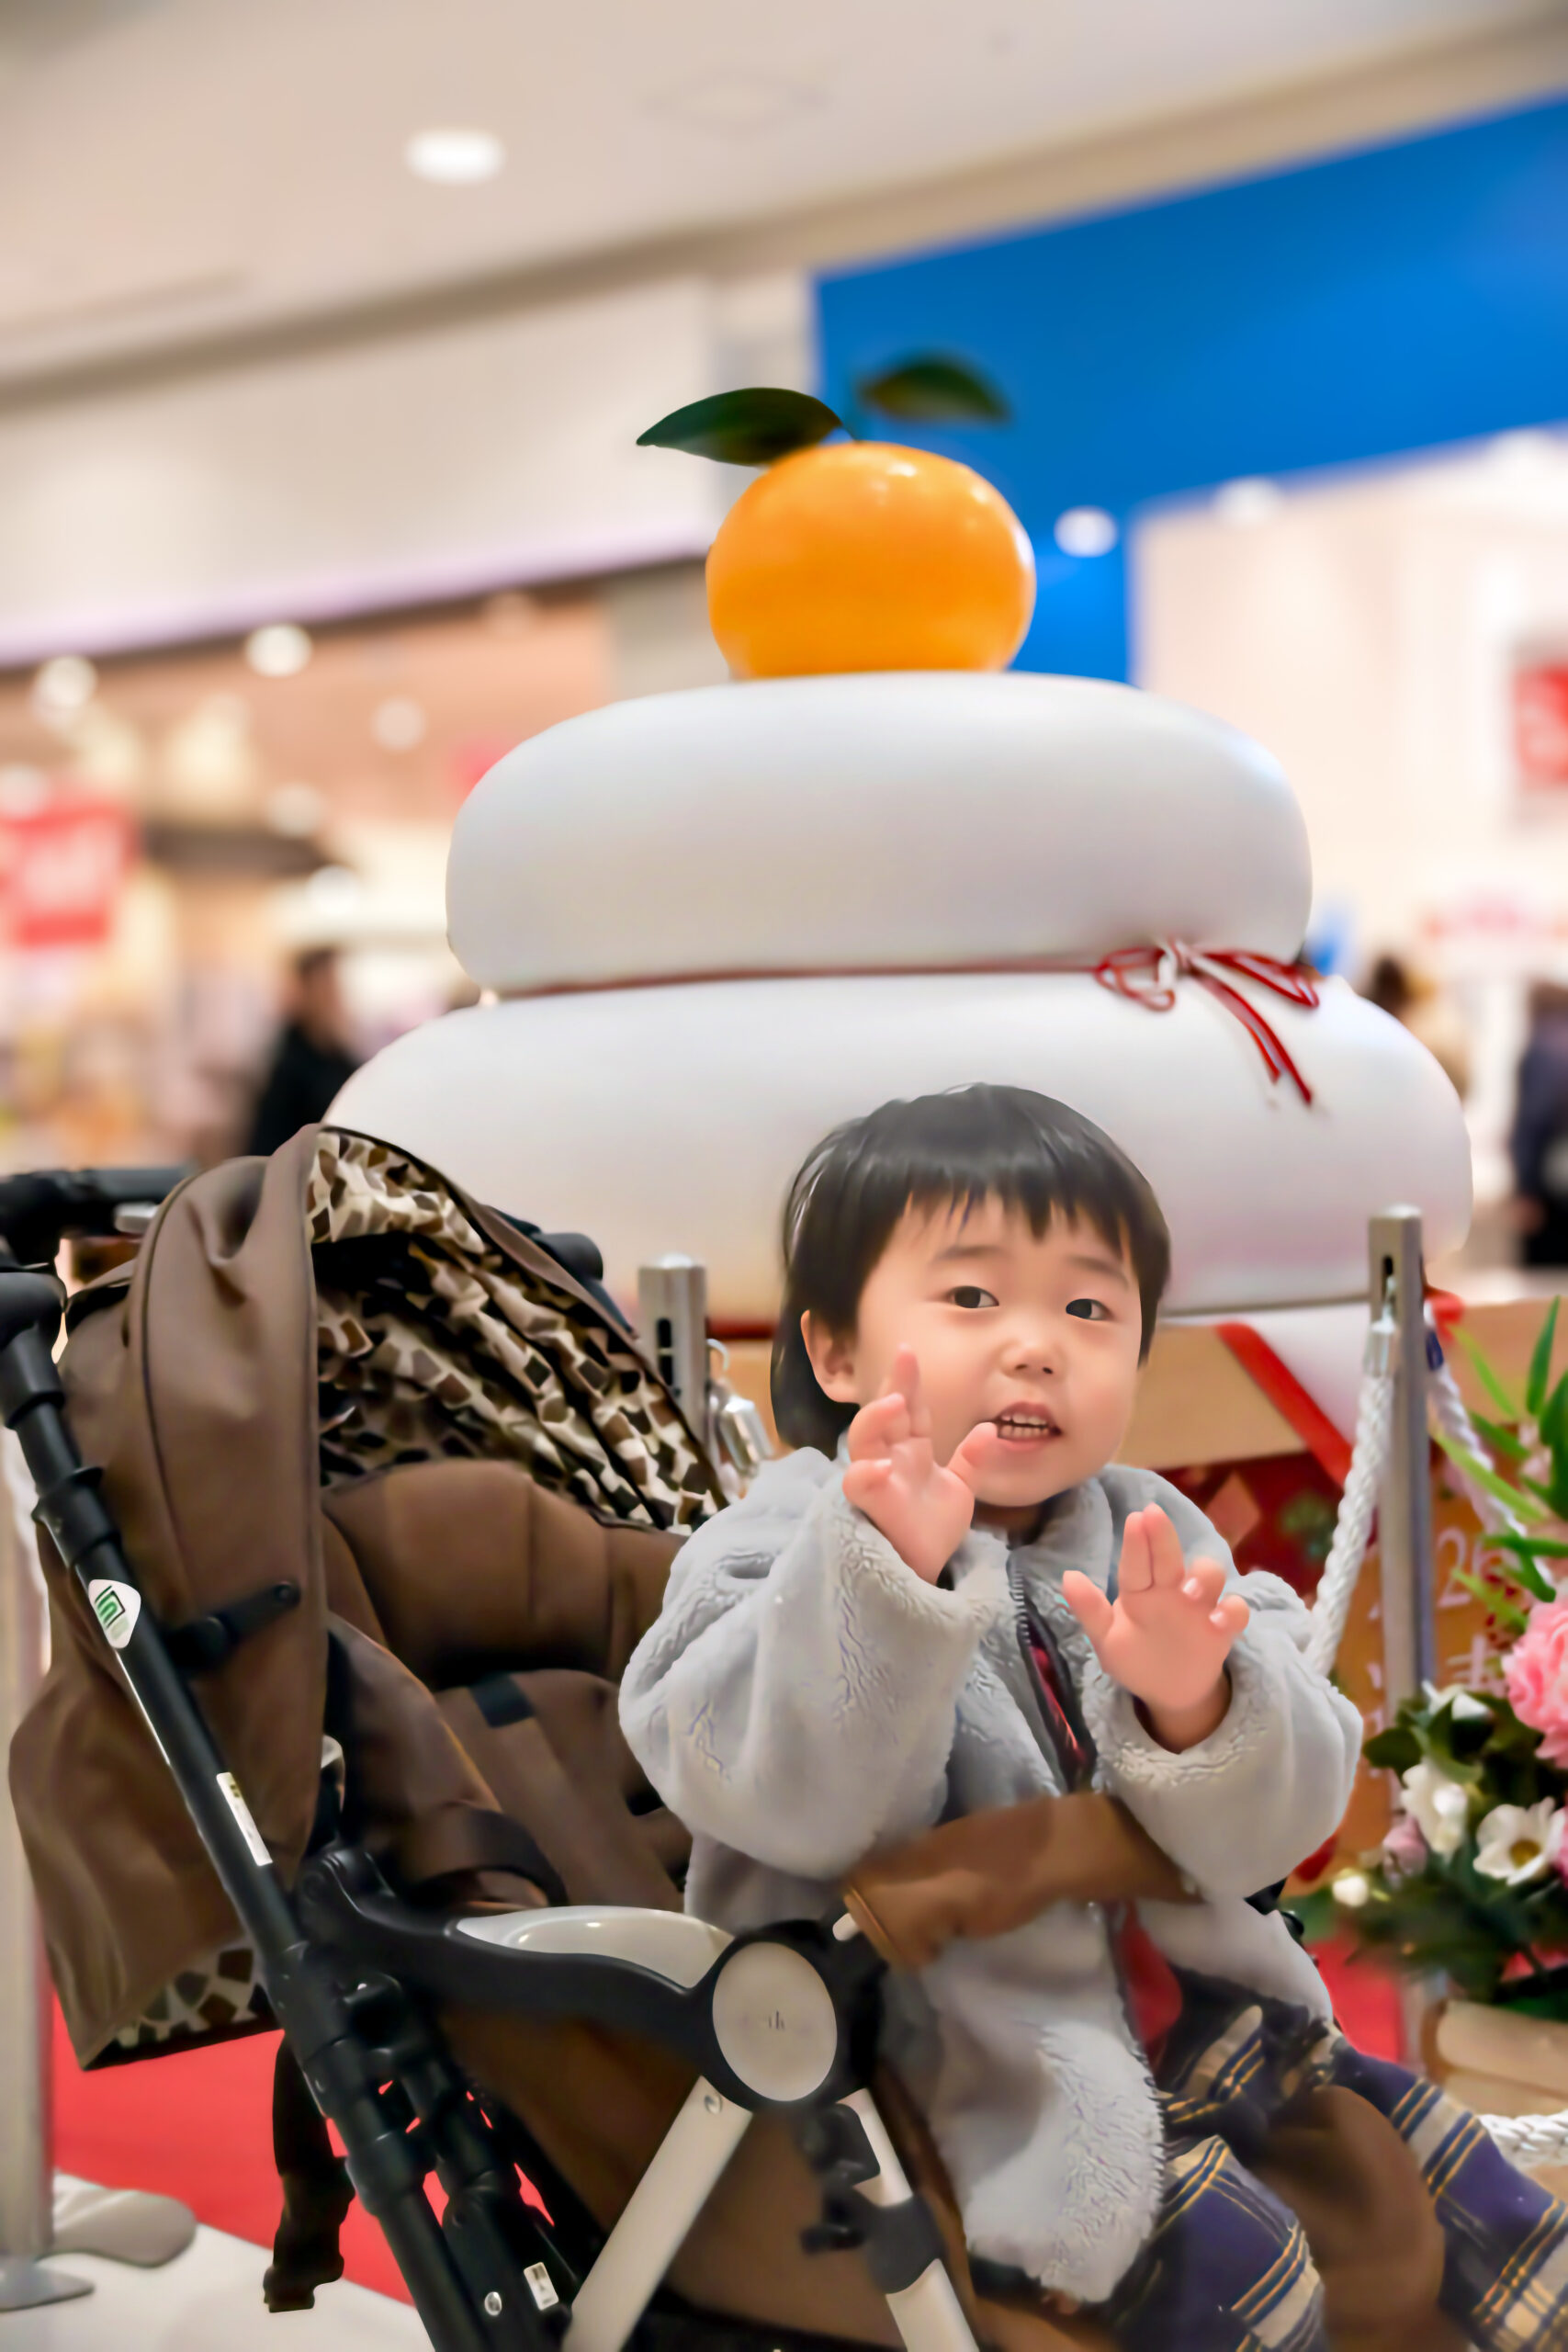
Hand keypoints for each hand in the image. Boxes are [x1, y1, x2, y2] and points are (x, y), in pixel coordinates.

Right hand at [842, 1347, 988, 1583]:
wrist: (926, 1571)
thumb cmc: (931, 1528)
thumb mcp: (960, 1488)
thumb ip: (972, 1460)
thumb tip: (988, 1428)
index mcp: (909, 1450)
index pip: (909, 1409)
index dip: (909, 1382)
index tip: (910, 1352)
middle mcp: (889, 1458)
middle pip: (883, 1414)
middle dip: (892, 1385)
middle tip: (904, 1358)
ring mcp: (876, 1480)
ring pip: (862, 1441)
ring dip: (875, 1418)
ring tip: (896, 1403)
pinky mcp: (870, 1506)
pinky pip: (858, 1485)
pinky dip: (867, 1475)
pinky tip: (882, 1468)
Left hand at [1061, 1505, 1247, 1749]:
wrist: (1166, 1692)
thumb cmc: (1134, 1657)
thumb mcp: (1107, 1638)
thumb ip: (1090, 1610)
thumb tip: (1068, 1576)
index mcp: (1140, 1591)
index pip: (1137, 1563)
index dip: (1137, 1542)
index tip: (1135, 1517)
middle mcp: (1171, 1590)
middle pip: (1171, 1557)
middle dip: (1163, 1537)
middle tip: (1154, 1515)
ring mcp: (1200, 1607)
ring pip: (1209, 1575)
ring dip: (1202, 1577)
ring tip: (1187, 1591)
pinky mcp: (1223, 1628)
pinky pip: (1236, 1610)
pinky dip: (1232, 1611)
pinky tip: (1218, 1621)